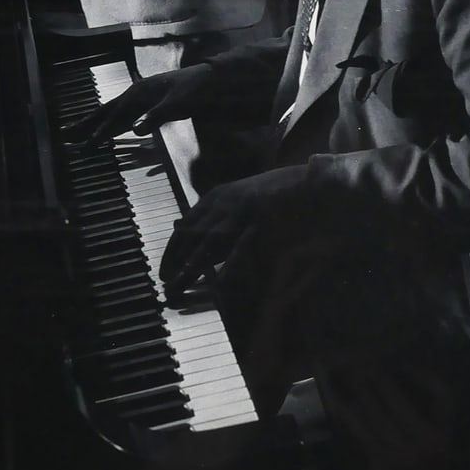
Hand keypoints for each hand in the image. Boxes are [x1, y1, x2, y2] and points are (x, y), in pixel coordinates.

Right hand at [61, 62, 214, 147]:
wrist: (210, 80)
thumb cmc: (195, 90)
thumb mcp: (177, 103)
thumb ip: (156, 116)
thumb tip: (135, 129)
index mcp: (139, 92)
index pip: (115, 115)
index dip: (101, 130)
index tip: (88, 145)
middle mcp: (136, 94)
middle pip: (106, 111)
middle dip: (86, 124)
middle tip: (66, 136)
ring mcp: (141, 99)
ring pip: (112, 114)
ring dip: (96, 125)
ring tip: (78, 136)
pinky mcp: (148, 105)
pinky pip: (124, 117)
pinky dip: (112, 126)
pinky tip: (107, 134)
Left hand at [159, 165, 307, 298]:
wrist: (306, 182)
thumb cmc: (270, 192)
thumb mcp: (233, 197)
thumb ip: (209, 213)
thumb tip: (178, 226)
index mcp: (215, 197)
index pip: (185, 226)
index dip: (172, 251)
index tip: (164, 272)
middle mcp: (223, 204)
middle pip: (192, 236)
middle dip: (176, 262)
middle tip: (166, 286)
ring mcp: (242, 213)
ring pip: (210, 243)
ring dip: (191, 266)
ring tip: (178, 286)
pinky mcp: (261, 225)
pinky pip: (242, 248)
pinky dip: (230, 265)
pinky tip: (220, 283)